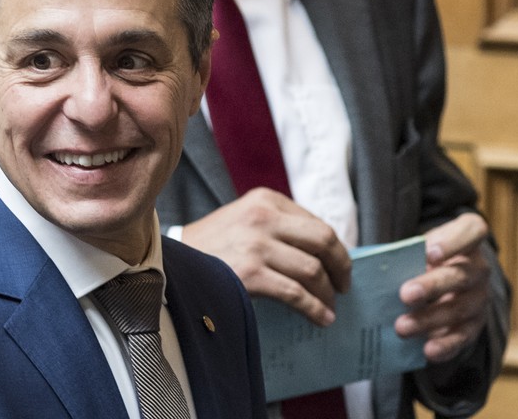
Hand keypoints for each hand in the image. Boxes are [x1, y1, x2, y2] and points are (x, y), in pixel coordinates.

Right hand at [180, 188, 350, 325]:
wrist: (174, 261)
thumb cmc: (213, 244)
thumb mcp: (245, 218)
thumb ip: (280, 225)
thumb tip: (326, 253)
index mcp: (264, 199)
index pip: (317, 223)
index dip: (336, 249)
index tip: (339, 267)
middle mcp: (262, 217)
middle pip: (323, 241)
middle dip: (341, 267)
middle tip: (343, 286)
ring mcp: (255, 244)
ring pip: (313, 270)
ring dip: (327, 293)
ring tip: (328, 306)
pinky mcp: (249, 273)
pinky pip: (297, 294)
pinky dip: (315, 309)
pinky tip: (321, 318)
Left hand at [396, 212, 491, 363]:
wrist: (445, 280)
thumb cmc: (422, 257)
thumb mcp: (416, 246)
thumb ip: (400, 251)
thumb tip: (360, 260)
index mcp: (467, 239)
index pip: (472, 231)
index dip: (453, 242)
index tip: (428, 252)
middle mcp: (478, 268)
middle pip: (461, 275)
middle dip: (432, 286)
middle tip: (404, 294)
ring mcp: (479, 297)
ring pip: (460, 308)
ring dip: (430, 319)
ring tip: (401, 327)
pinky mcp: (475, 324)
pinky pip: (464, 336)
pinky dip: (446, 344)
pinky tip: (428, 350)